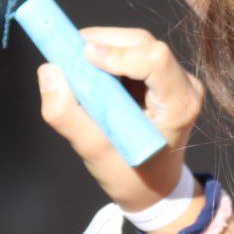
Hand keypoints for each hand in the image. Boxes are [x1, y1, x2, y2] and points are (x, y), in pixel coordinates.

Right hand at [35, 25, 205, 224]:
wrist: (156, 190)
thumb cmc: (131, 177)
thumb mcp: (95, 153)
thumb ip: (68, 115)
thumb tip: (48, 72)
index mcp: (178, 105)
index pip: (154, 59)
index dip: (117, 52)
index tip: (83, 56)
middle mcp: (184, 85)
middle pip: (143, 43)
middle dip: (102, 43)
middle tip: (66, 56)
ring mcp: (177, 78)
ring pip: (137, 43)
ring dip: (102, 49)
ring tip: (76, 68)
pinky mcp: (164, 76)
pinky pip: (134, 52)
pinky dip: (107, 57)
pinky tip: (91, 75)